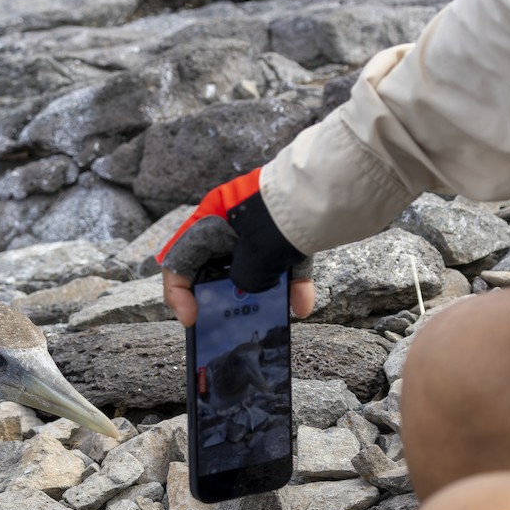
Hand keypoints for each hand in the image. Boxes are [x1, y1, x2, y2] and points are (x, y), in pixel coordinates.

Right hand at [157, 168, 315, 327]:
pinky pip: (282, 261)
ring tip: (262, 316)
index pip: (179, 260)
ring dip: (258, 293)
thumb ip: (246, 280)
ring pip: (250, 265)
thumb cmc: (282, 218)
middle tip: (222, 321)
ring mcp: (260, 225)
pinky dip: (290, 283)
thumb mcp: (255, 257)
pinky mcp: (288, 231)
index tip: (192, 319)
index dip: (177, 293)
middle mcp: (229, 220)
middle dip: (218, 295)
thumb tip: (254, 286)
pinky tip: (302, 306)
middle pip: (214, 264)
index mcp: (209, 220)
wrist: (332, 188)